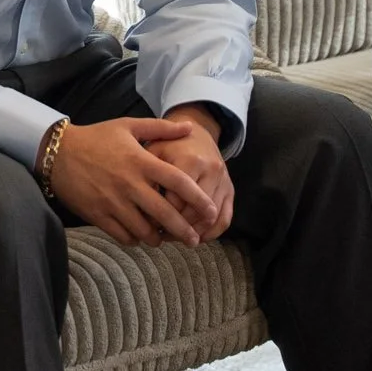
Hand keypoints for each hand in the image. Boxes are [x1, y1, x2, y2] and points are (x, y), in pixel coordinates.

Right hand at [49, 118, 218, 246]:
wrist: (58, 153)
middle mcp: (130, 184)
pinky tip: (140, 236)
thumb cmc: (96, 138)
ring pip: (144, 230)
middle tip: (195, 239)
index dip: (198, 198)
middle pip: (165, 213)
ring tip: (165, 239)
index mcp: (141, 161)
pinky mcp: (98, 215)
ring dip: (158, 238)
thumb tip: (189, 127)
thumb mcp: (128, 126)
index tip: (211, 210)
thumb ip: (161, 128)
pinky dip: (135, 240)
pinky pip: (123, 236)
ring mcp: (113, 202)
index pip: (177, 182)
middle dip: (184, 230)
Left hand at [147, 110, 233, 240]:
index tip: (146, 221)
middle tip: (159, 234)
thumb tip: (140, 205)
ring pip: (211, 218)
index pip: (175, 200)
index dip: (159, 214)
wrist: (198, 132)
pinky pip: (225, 219)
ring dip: (193, 233)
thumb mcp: (154, 150)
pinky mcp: (231, 190)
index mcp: (191, 160)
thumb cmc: (170, 144)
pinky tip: (196, 238)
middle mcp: (211, 171)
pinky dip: (211, 232)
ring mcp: (224, 181)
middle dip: (176, 227)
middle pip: (194, 211)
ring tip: (174, 238)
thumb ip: (149, 174)